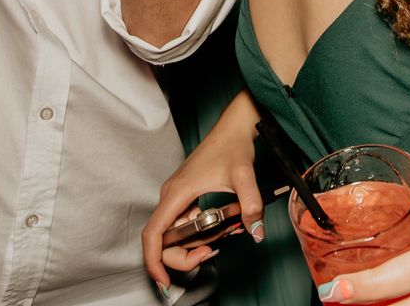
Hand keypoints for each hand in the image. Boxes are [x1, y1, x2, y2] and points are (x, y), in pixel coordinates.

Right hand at [140, 101, 265, 287]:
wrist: (233, 128)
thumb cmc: (232, 146)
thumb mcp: (244, 177)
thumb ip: (251, 206)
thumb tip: (256, 232)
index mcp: (177, 193)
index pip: (153, 234)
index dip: (153, 261)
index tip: (164, 280)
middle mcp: (171, 195)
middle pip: (163, 240)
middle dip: (184, 255)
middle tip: (211, 253)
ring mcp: (176, 196)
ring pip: (175, 233)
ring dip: (196, 243)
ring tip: (223, 234)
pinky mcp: (184, 196)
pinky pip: (184, 224)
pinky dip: (200, 232)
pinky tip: (220, 227)